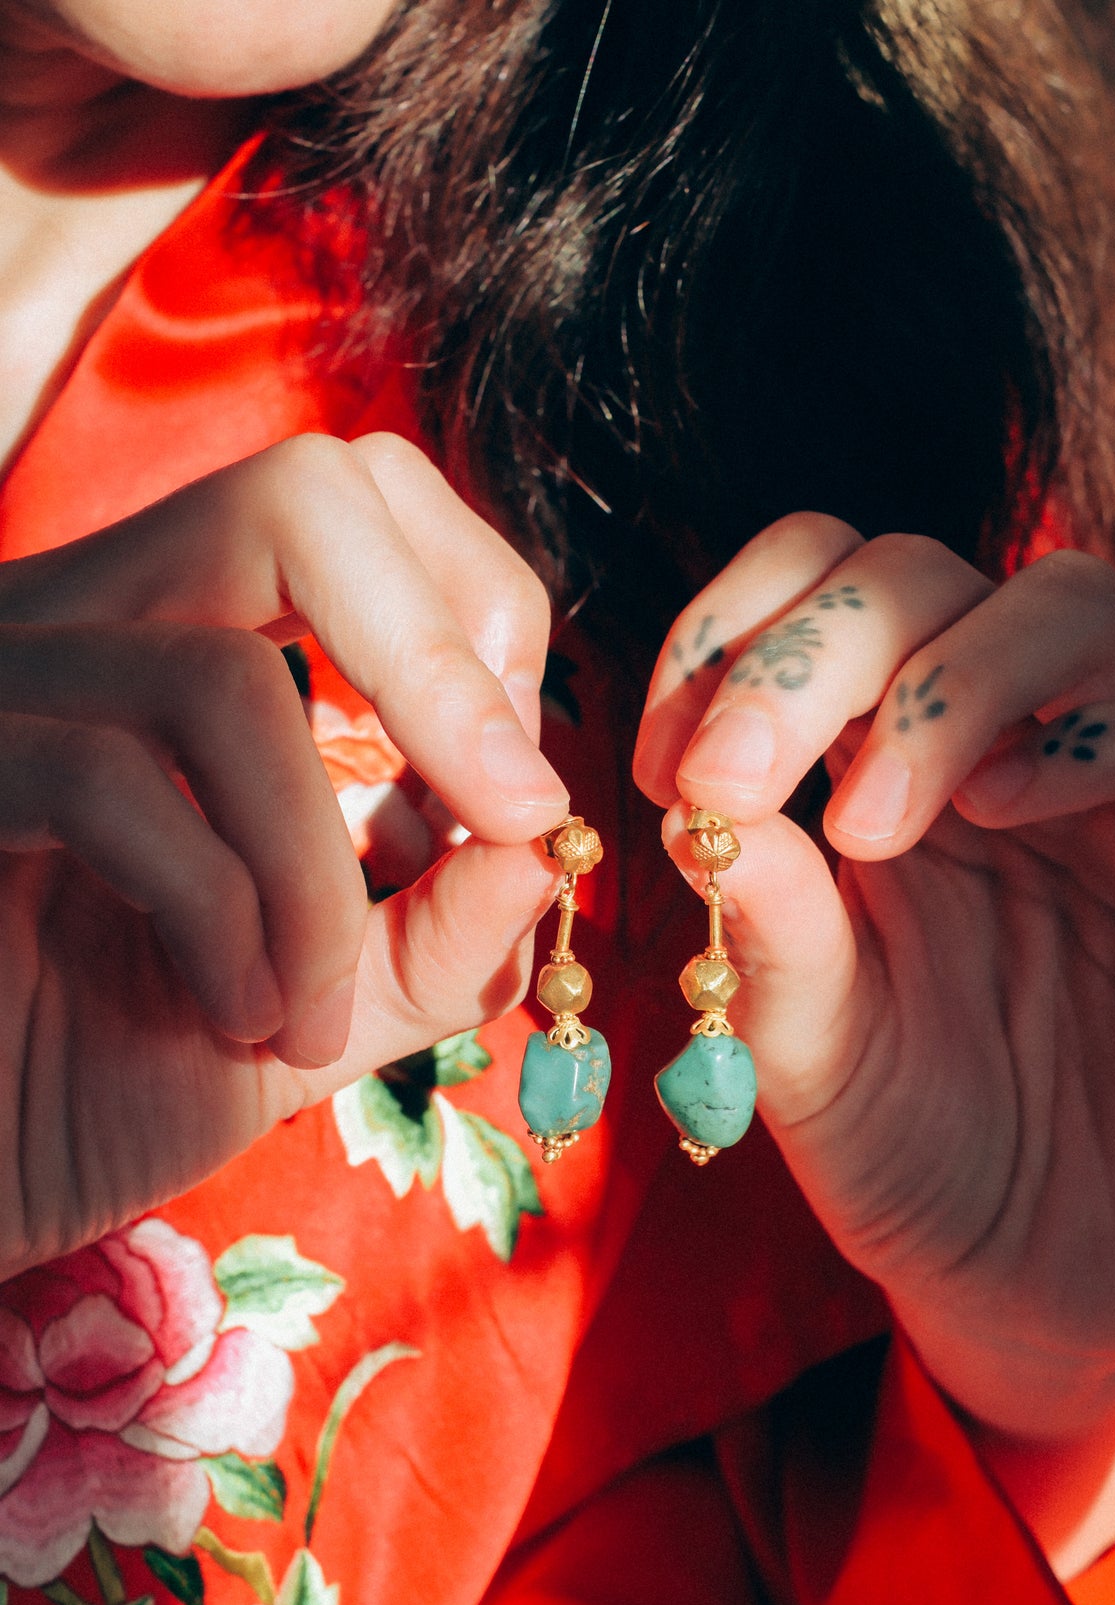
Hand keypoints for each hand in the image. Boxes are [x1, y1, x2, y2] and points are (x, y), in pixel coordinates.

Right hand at [0, 433, 567, 1274]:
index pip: (357, 501)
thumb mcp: (321, 1008)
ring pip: (223, 681)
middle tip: (502, 813)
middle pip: (306, 496)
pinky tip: (231, 1020)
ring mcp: (3, 686)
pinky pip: (114, 786)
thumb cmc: (105, 1082)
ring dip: (318, 874)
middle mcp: (90, 625)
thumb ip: (438, 932)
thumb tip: (545, 840)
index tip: (515, 790)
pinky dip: (223, 922)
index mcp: (183, 643)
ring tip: (312, 1011)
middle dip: (442, 667)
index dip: (477, 615)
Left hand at [635, 514, 1114, 1452]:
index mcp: (875, 774)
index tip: (667, 759)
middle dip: (809, 649)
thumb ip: (769, 927)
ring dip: (945, 680)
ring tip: (872, 823)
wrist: (1045, 1286)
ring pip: (1064, 606)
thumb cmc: (917, 1160)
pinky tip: (1012, 802)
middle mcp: (994, 752)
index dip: (728, 632)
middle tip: (737, 776)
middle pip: (917, 573)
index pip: (810, 595)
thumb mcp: (812, 1051)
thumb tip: (694, 800)